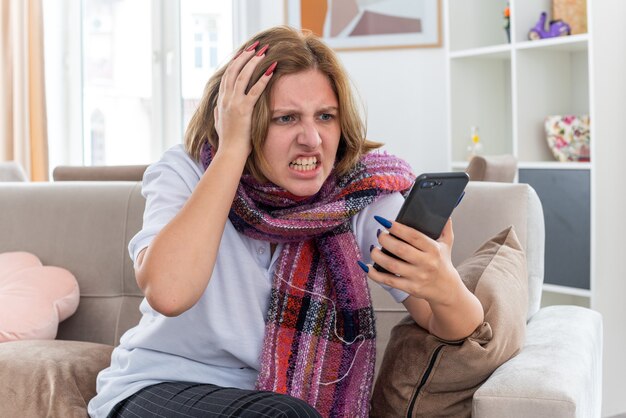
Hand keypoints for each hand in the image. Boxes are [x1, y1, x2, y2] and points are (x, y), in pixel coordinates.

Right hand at [214, 42, 275, 156]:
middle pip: (233, 71)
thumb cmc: (228, 142)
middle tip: (255, 47)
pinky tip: (271, 70)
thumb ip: (218, 113)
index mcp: (221, 101)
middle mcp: (225, 99)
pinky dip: (263, 79)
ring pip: (242, 76)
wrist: (230, 152)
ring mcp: (233, 104)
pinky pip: (254, 90)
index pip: (227, 76)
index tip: (244, 54)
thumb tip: (217, 106)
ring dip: (253, 62)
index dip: (236, 63)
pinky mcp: (243, 110)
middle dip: (244, 57)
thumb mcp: (219, 124)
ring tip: (263, 52)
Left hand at [368, 218, 460, 304]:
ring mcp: (417, 277)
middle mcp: (426, 263)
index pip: (414, 236)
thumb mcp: (447, 243)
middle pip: (400, 249)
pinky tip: (366, 267)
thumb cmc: (442, 262)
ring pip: (392, 265)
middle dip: (385, 240)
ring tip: (373, 248)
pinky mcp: (410, 288)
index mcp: (433, 249)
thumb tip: (443, 211)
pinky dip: (375, 274)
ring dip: (378, 256)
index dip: (398, 228)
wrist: (446, 289)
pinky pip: (389, 281)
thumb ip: (445, 227)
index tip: (385, 221)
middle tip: (379, 234)